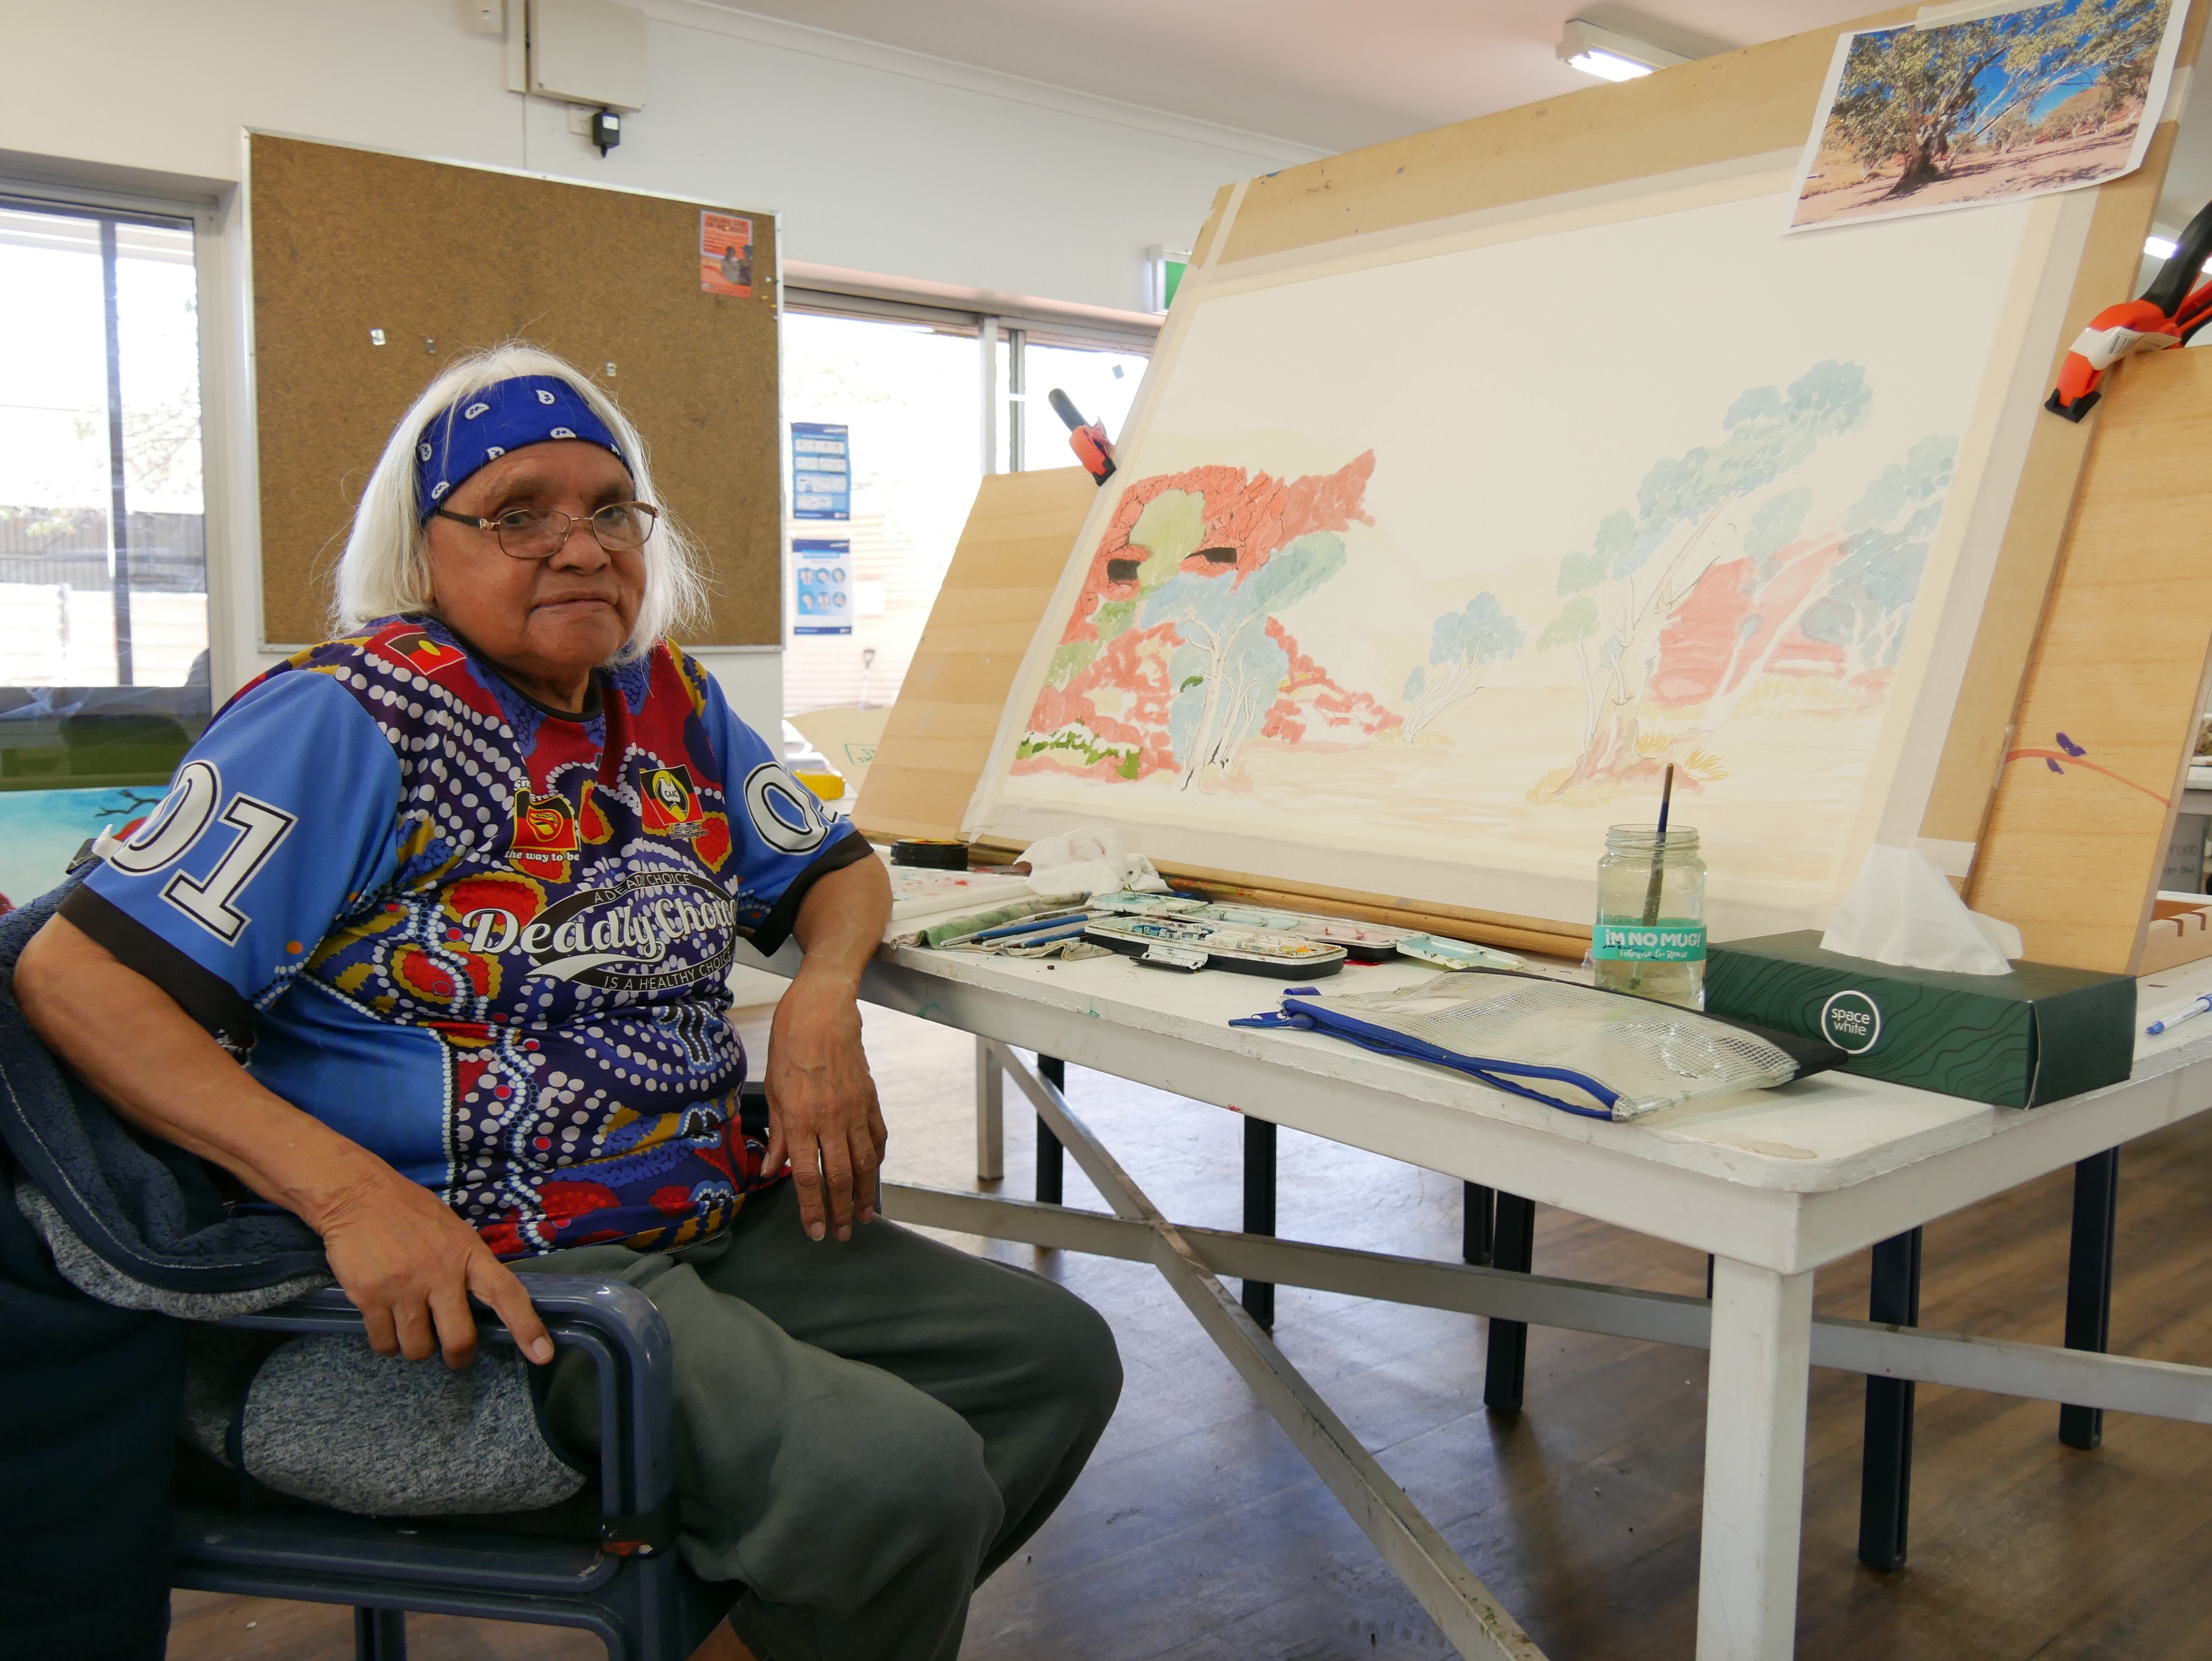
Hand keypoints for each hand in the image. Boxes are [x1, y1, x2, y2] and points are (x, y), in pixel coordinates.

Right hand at [316, 1161, 554, 1369]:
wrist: (356, 1195)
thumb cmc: (408, 1210)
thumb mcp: (452, 1229)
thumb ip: (467, 1263)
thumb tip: (480, 1300)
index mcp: (468, 1253)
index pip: (506, 1293)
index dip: (526, 1327)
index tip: (543, 1354)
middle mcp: (440, 1274)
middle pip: (459, 1338)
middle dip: (459, 1357)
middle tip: (455, 1357)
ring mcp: (403, 1288)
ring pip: (418, 1348)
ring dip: (417, 1348)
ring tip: (412, 1329)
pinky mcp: (369, 1298)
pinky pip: (384, 1343)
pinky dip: (387, 1344)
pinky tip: (388, 1327)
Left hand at [761, 972, 886, 1241]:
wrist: (823, 1010)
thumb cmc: (790, 1044)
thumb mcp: (773, 1089)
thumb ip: (776, 1134)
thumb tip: (771, 1169)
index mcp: (801, 1119)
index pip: (807, 1176)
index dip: (811, 1208)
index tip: (813, 1231)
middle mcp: (830, 1120)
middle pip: (839, 1177)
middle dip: (840, 1211)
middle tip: (842, 1234)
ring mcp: (854, 1110)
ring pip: (864, 1163)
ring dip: (863, 1193)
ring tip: (863, 1216)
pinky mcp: (870, 1099)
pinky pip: (877, 1137)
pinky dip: (877, 1160)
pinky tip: (873, 1175)